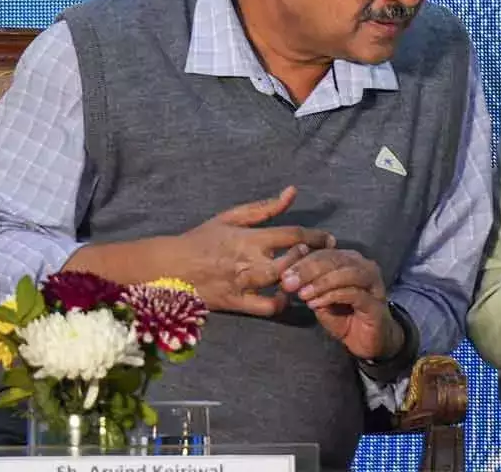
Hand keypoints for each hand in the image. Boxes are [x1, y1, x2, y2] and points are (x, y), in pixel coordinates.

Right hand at [178, 187, 334, 315]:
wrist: (170, 266)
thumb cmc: (203, 238)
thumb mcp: (231, 217)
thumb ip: (265, 208)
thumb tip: (292, 192)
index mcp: (249, 237)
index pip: (292, 234)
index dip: (316, 236)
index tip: (329, 239)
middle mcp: (248, 260)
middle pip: (292, 260)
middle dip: (312, 259)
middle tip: (323, 259)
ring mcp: (243, 283)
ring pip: (281, 283)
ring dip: (299, 279)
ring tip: (307, 276)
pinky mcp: (236, 303)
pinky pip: (266, 308)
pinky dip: (280, 303)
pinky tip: (285, 295)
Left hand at [279, 249, 401, 360]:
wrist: (369, 343)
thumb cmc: (344, 318)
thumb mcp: (320, 300)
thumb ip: (309, 286)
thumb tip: (289, 275)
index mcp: (349, 261)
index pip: (324, 253)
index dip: (302, 261)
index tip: (282, 275)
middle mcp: (363, 266)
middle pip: (334, 259)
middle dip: (308, 270)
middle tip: (288, 283)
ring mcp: (372, 283)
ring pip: (346, 273)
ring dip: (321, 282)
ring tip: (302, 294)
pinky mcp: (376, 303)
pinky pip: (353, 293)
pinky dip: (332, 296)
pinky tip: (316, 303)